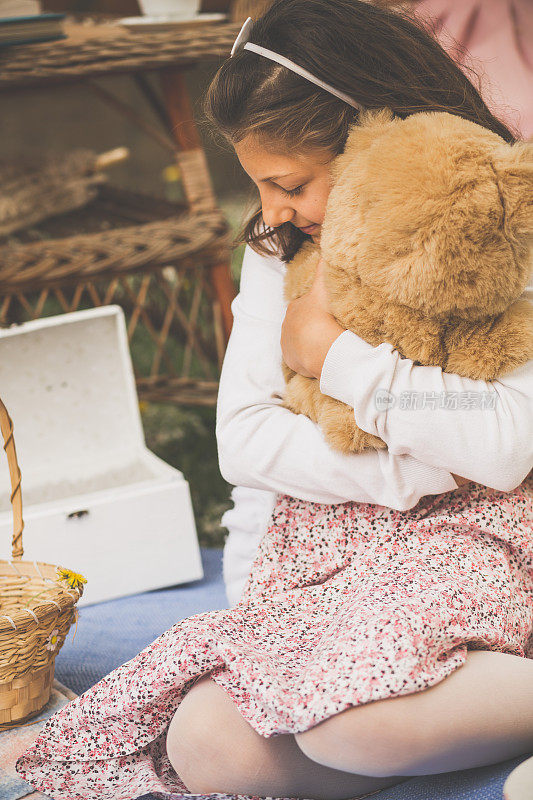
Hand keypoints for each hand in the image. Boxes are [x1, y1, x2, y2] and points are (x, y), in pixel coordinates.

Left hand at [281, 256, 344, 378]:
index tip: (328, 314)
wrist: (321, 348)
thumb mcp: (323, 289)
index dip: (316, 309)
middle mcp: (286, 326)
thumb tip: (322, 247)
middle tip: (329, 329)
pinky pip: (301, 358)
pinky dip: (309, 357)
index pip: (304, 307)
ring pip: (300, 342)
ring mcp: (287, 345)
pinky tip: (321, 356)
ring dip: (310, 342)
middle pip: (301, 325)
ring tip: (326, 344)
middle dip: (313, 326)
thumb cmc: (323, 317)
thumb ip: (322, 269)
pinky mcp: (291, 361)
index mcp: (293, 309)